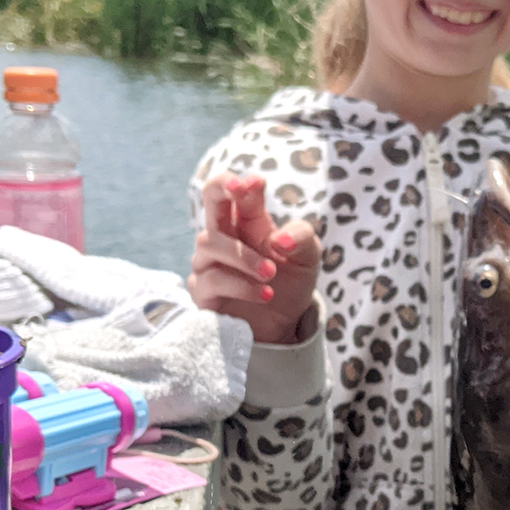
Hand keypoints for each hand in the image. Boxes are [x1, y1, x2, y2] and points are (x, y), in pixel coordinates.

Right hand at [188, 173, 320, 344]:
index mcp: (249, 221)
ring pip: (209, 243)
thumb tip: (279, 239)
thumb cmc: (290, 284)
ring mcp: (208, 262)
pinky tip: (264, 295)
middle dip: (220, 187)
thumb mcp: (308, 260)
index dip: (242, 183)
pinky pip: (210, 280)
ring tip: (270, 275)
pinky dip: (240, 286)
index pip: (238, 191)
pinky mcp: (202, 291)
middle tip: (239, 189)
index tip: (257, 184)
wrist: (281, 326)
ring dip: (243, 257)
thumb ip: (302, 239)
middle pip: (210, 197)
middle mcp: (225, 235)